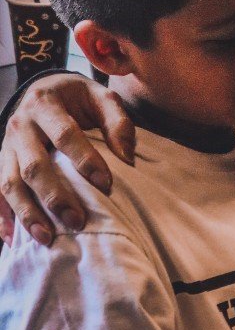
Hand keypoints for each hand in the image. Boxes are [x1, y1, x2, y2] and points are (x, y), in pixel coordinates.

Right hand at [0, 74, 134, 245]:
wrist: (41, 89)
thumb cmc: (76, 97)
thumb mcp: (99, 96)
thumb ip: (117, 121)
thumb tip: (127, 157)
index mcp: (45, 102)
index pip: (65, 134)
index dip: (85, 159)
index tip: (106, 184)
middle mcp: (20, 125)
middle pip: (34, 166)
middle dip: (55, 197)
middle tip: (78, 221)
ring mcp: (6, 146)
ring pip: (10, 184)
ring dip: (28, 214)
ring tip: (48, 238)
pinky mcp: (0, 163)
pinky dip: (3, 218)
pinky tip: (12, 241)